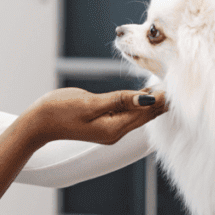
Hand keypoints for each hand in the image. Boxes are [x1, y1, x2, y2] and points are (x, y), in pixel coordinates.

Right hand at [24, 87, 166, 145]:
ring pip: (137, 113)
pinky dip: (136, 102)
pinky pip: (126, 112)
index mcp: (114, 128)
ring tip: (166, 86)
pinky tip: (143, 93)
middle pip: (145, 115)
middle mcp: (115, 132)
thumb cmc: (58, 111)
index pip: (145, 112)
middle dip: (160, 101)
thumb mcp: (90, 103)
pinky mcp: (103, 123)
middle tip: (178, 83)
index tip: (176, 85)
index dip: (161, 99)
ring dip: (150, 101)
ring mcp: (109, 129)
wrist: (37, 123)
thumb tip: (146, 99)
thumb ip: (119, 100)